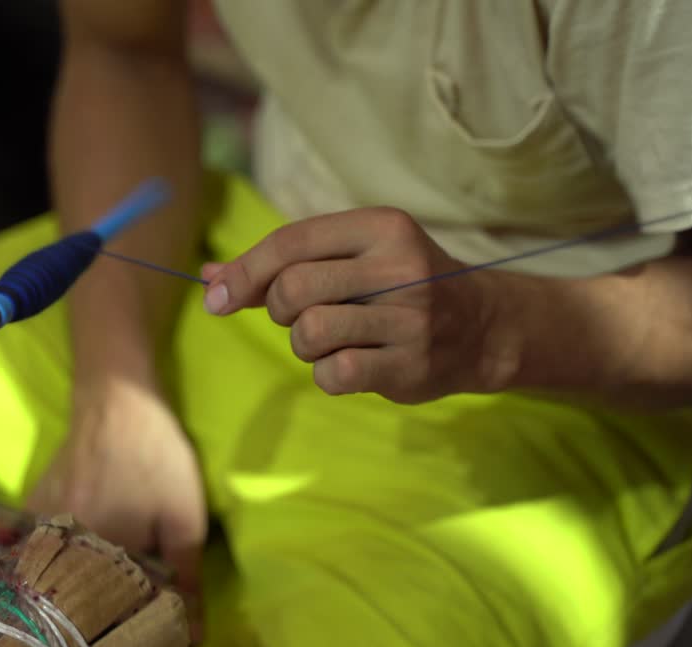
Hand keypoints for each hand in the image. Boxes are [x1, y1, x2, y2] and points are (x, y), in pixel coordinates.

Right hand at [27, 376, 206, 643]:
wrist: (117, 398)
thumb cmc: (155, 456)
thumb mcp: (184, 518)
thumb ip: (187, 578)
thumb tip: (192, 639)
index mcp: (97, 552)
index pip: (107, 614)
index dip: (126, 632)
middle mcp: (58, 544)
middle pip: (75, 597)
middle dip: (98, 616)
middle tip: (121, 624)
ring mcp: (36, 524)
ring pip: (54, 573)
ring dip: (74, 589)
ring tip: (95, 602)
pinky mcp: (29, 508)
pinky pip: (39, 550)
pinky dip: (54, 561)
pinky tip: (70, 565)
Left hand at [202, 207, 514, 403]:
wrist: (482, 327)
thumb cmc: (396, 288)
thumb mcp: (349, 259)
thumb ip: (280, 266)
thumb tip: (209, 279)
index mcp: (381, 227)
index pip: (291, 242)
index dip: (245, 271)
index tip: (218, 297)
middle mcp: (400, 266)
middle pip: (293, 289)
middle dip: (280, 309)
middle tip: (303, 316)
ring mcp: (410, 317)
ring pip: (308, 332)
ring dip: (304, 345)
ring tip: (332, 340)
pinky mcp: (411, 363)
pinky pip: (334, 373)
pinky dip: (328, 374)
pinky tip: (354, 364)